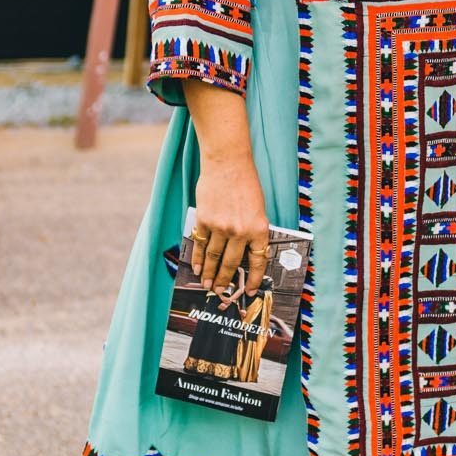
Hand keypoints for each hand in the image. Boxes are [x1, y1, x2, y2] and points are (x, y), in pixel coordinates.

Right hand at [189, 157, 268, 293]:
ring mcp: (221, 227)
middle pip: (231, 263)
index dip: (254, 279)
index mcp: (259, 228)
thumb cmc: (245, 182)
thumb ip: (252, 231)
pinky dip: (198, 258)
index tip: (250, 290)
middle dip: (225, 280)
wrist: (227, 163)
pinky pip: (200, 244)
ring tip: (207, 284)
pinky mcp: (205, 220)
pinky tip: (196, 267)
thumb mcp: (258, 209)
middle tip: (220, 291)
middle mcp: (240, 231)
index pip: (258, 262)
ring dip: (209, 273)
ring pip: (213, 257)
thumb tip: (245, 253)